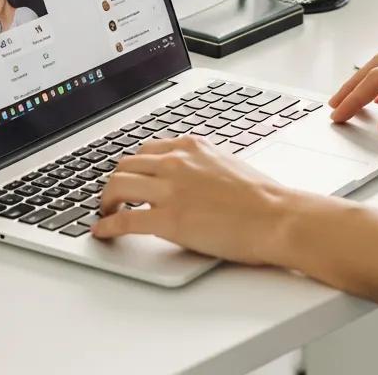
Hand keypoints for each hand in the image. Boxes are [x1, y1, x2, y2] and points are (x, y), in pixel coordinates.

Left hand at [91, 135, 289, 263]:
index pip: (147, 149)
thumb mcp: (227, 164)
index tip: (129, 178)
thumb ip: (200, 166)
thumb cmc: (260, 196)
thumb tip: (187, 180)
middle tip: (113, 198)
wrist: (274, 215)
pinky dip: (107, 226)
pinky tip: (103, 232)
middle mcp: (176, 161)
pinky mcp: (167, 219)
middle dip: (115, 182)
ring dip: (106, 201)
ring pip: (118, 186)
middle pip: (126, 165)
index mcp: (192, 146)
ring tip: (106, 214)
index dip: (133, 167)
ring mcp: (170, 189)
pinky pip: (124, 219)